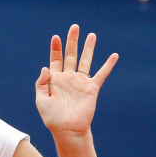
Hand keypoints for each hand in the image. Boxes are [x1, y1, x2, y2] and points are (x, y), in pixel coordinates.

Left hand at [34, 24, 117, 138]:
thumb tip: (45, 67)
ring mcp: (80, 82)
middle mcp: (68, 78)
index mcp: (55, 79)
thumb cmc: (52, 117)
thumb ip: (41, 83)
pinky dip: (108, 65)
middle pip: (71, 55)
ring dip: (88, 48)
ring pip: (86, 60)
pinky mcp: (91, 88)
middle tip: (75, 27)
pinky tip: (114, 56)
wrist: (67, 129)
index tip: (56, 37)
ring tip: (91, 35)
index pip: (55, 59)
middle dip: (72, 41)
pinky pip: (101, 74)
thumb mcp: (41, 100)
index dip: (56, 48)